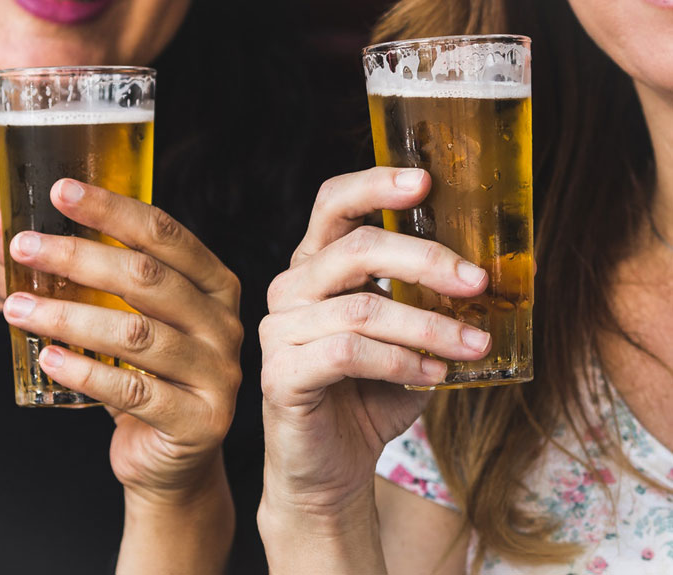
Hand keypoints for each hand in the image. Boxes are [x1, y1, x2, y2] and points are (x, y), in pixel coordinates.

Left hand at [0, 178, 241, 500]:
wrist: (172, 455)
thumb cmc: (143, 374)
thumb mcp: (117, 317)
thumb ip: (70, 274)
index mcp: (214, 285)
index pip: (165, 234)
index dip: (112, 209)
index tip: (59, 192)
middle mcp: (224, 324)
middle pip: (148, 278)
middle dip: (78, 257)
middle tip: (22, 248)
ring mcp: (217, 373)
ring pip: (137, 333)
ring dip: (69, 316)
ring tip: (16, 309)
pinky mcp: (199, 420)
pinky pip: (134, 391)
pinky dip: (85, 372)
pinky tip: (46, 358)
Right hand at [257, 167, 489, 572]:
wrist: (333, 468)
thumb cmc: (371, 395)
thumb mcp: (406, 336)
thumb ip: (428, 301)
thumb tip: (490, 273)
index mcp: (316, 266)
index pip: (333, 205)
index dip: (375, 185)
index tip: (426, 182)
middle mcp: (290, 288)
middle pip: (356, 249)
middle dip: (426, 260)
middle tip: (478, 282)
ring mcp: (279, 330)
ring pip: (362, 307)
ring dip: (429, 325)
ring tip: (475, 344)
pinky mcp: (280, 373)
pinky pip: (348, 353)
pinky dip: (402, 361)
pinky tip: (434, 374)